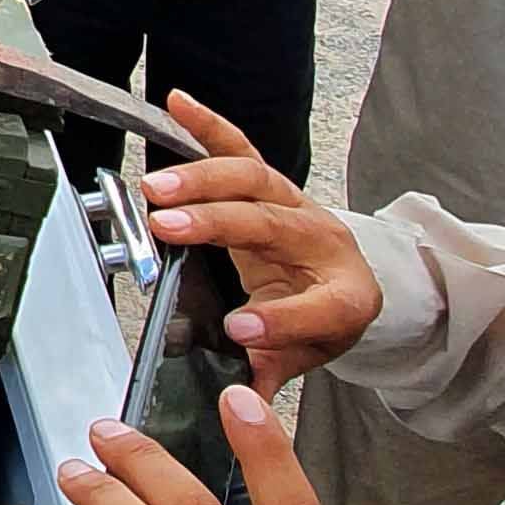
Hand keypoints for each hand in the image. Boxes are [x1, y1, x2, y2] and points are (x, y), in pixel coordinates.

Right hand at [138, 93, 382, 395]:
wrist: (348, 280)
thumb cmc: (325, 316)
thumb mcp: (307, 359)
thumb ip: (270, 376)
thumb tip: (239, 402)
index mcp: (345, 297)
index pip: (319, 306)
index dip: (280, 318)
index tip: (239, 328)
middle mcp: (323, 243)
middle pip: (274, 223)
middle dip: (220, 222)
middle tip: (171, 227)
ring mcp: (297, 207)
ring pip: (253, 180)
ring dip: (202, 178)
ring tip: (156, 187)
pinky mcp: (273, 184)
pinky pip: (242, 148)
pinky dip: (209, 125)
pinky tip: (179, 103)